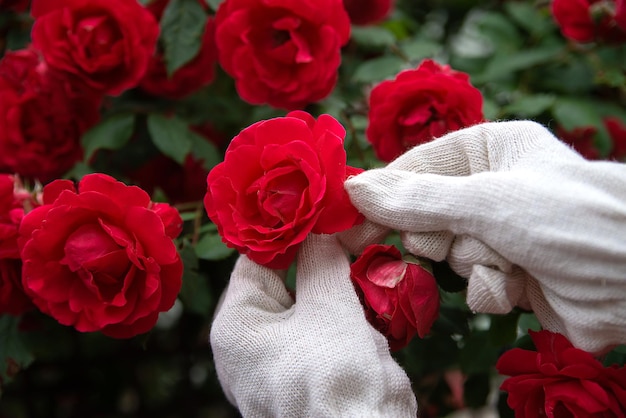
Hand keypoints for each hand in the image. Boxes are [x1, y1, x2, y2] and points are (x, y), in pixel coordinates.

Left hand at [210, 234, 416, 416]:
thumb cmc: (335, 378)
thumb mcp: (328, 308)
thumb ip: (321, 260)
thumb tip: (319, 228)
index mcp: (238, 325)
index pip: (257, 259)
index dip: (290, 230)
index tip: (320, 206)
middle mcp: (253, 343)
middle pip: (287, 279)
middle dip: (324, 252)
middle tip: (356, 224)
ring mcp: (283, 359)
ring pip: (312, 302)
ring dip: (342, 276)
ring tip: (371, 242)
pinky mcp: (313, 371)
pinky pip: (327, 326)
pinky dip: (350, 305)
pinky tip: (374, 280)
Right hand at [344, 121, 625, 352]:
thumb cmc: (571, 219)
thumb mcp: (487, 201)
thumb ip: (416, 199)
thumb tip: (353, 189)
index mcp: (490, 149)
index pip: (417, 166)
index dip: (383, 194)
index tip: (348, 220)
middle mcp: (494, 187)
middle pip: (426, 215)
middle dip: (439, 235)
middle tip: (442, 242)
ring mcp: (503, 232)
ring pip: (448, 254)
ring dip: (473, 263)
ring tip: (507, 259)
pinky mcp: (512, 273)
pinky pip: (473, 283)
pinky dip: (491, 288)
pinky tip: (520, 285)